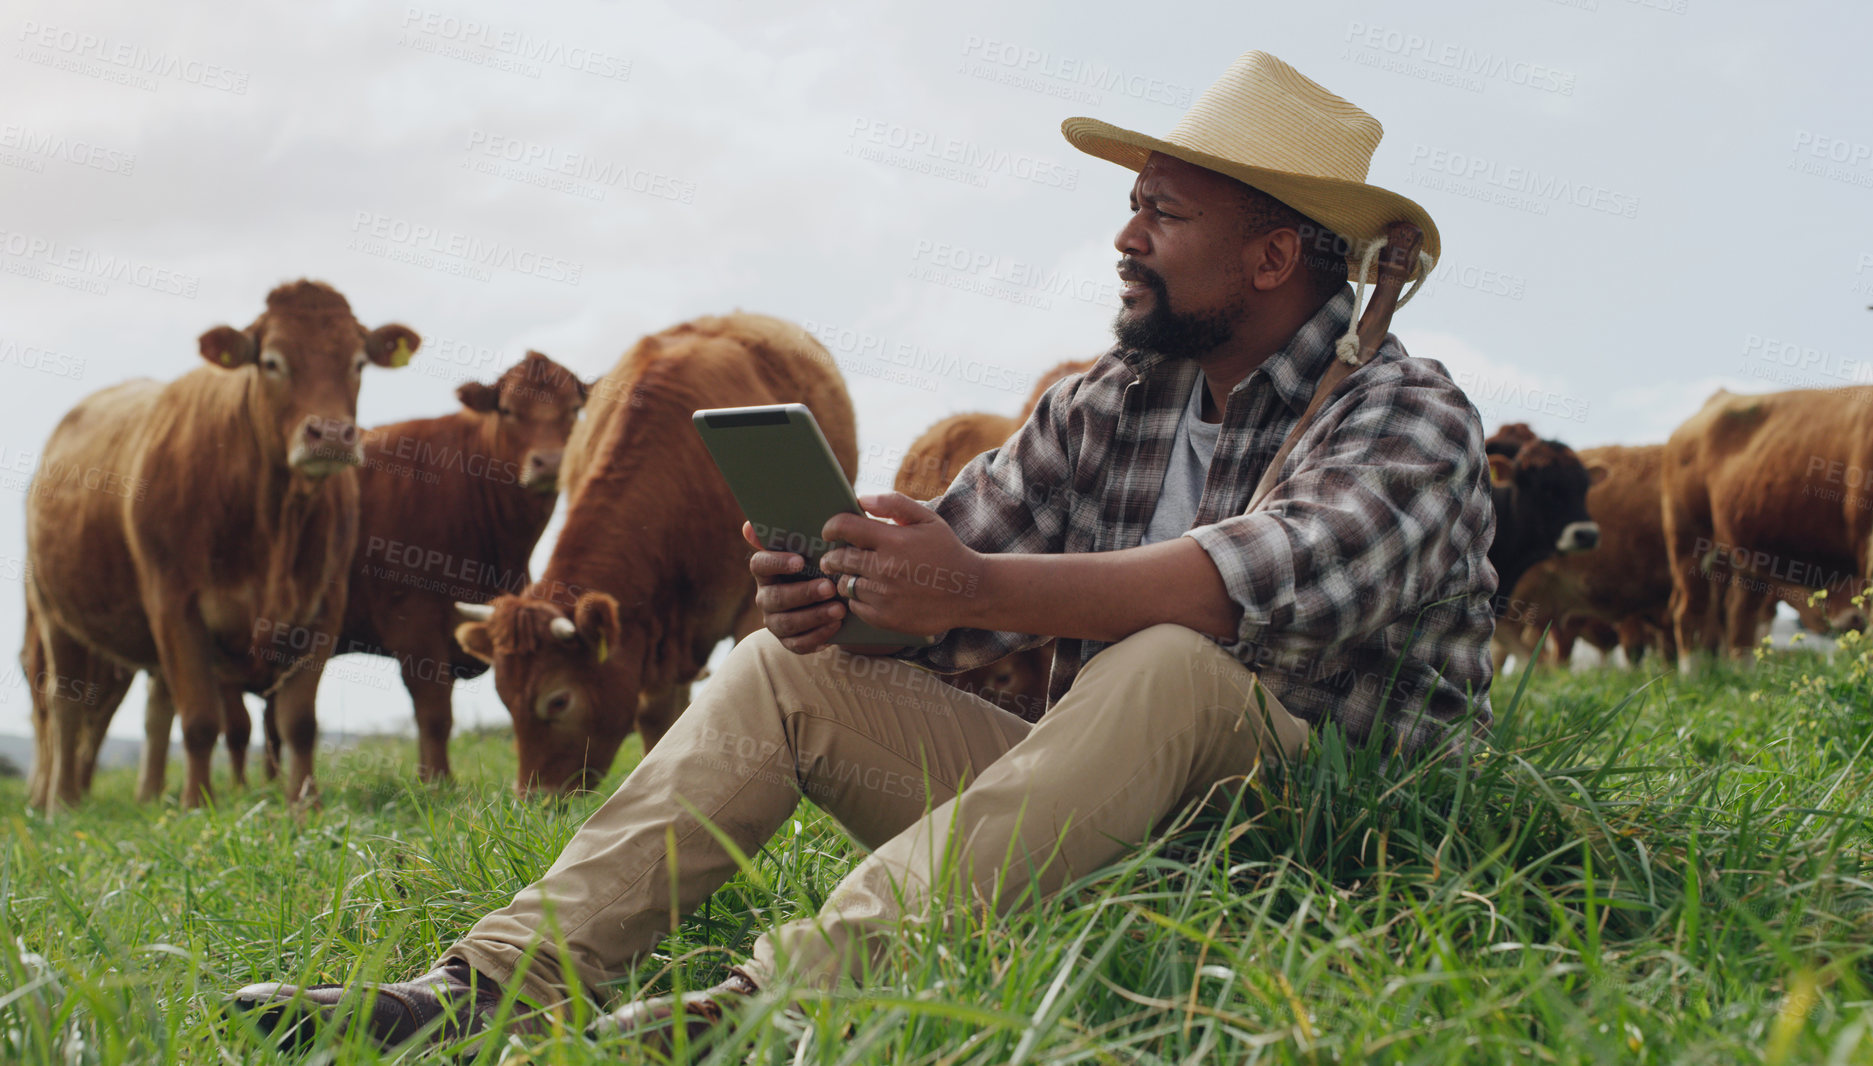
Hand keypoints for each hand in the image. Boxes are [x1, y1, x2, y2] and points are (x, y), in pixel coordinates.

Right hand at [743, 521, 846, 653]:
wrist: (827, 598)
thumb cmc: (818, 565)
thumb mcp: (810, 549)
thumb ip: (791, 534)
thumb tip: (751, 525)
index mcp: (766, 571)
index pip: (759, 564)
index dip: (777, 562)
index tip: (800, 560)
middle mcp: (765, 596)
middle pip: (776, 597)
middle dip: (804, 593)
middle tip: (829, 587)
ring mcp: (775, 621)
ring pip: (787, 622)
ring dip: (814, 616)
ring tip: (839, 609)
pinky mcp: (788, 641)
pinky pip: (798, 644)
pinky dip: (818, 636)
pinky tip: (836, 626)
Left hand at [818, 493, 984, 636]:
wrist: (970, 592)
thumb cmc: (947, 551)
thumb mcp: (928, 519)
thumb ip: (894, 504)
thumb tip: (861, 499)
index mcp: (893, 540)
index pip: (845, 527)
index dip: (831, 527)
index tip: (829, 532)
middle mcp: (885, 568)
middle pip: (839, 559)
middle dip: (832, 557)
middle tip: (833, 558)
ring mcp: (884, 595)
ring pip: (845, 584)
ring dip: (846, 578)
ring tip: (854, 576)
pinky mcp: (885, 618)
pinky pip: (855, 606)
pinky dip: (857, 600)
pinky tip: (869, 594)